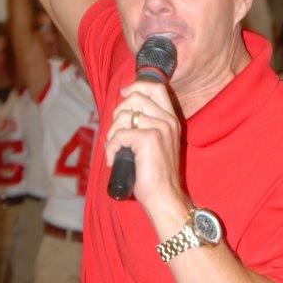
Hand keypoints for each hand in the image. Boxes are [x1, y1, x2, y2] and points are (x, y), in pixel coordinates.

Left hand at [104, 80, 183, 222]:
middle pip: (136, 97)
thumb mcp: (156, 144)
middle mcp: (167, 120)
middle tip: (116, 133)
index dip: (137, 86)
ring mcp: (159, 127)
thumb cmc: (155, 175)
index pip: (157, 88)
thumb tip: (122, 114)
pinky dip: (111, 148)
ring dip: (112, 133)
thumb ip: (146, 126)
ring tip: (114, 150)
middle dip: (118, 112)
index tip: (124, 94)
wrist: (164, 196)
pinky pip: (119, 135)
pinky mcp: (148, 138)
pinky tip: (113, 161)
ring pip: (124, 116)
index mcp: (171, 119)